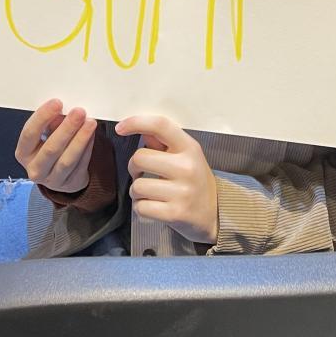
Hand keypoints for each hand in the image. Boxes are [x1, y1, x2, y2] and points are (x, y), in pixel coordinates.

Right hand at [15, 99, 97, 191]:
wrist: (59, 175)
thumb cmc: (50, 146)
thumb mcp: (45, 134)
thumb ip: (51, 123)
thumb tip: (63, 111)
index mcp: (23, 152)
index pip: (29, 134)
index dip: (42, 117)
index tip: (57, 103)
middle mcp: (34, 169)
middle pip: (50, 149)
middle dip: (66, 128)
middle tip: (79, 112)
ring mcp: (52, 180)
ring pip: (67, 160)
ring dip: (80, 139)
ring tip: (90, 122)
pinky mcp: (71, 184)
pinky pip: (80, 165)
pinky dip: (88, 148)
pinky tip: (92, 135)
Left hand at [116, 115, 218, 244]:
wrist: (214, 214)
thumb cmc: (195, 181)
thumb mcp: (186, 156)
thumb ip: (163, 143)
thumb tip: (141, 128)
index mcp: (189, 147)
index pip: (160, 125)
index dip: (136, 122)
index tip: (121, 127)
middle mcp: (187, 167)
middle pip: (139, 158)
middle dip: (133, 168)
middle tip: (142, 174)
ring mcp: (182, 191)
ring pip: (137, 186)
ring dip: (136, 192)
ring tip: (149, 194)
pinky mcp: (175, 213)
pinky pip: (141, 207)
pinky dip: (141, 208)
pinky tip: (152, 207)